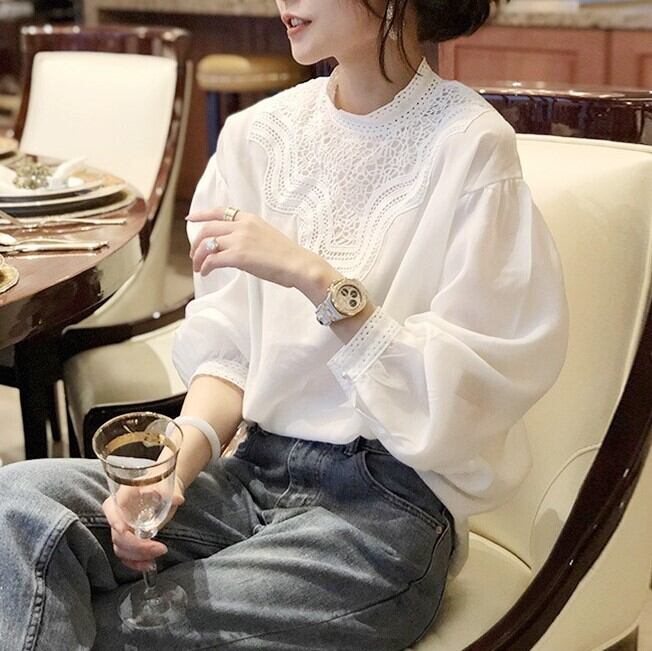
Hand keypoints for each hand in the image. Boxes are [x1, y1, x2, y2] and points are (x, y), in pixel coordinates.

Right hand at [102, 476, 185, 571]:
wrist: (164, 488)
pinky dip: (134, 563)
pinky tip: (149, 566)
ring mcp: (121, 528)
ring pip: (120, 548)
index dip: (115, 520)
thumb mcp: (165, 484)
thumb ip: (170, 492)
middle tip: (159, 548)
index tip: (124, 530)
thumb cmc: (161, 483)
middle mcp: (118, 513)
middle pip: (118, 535)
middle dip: (137, 546)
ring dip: (137, 557)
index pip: (111, 509)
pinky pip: (125, 555)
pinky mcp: (128, 539)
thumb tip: (178, 499)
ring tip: (154, 561)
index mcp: (121, 496)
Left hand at [187, 207, 337, 297]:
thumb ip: (248, 236)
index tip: (190, 219)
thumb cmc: (287, 256)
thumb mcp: (266, 236)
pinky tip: (206, 272)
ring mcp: (239, 240)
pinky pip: (212, 259)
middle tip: (194, 255)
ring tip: (199, 267)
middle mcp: (242, 226)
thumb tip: (234, 248)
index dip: (202, 214)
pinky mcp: (238, 256)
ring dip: (198, 257)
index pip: (220, 211)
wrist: (298, 265)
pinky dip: (205, 266)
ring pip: (207, 244)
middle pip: (208, 229)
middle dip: (196, 243)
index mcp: (249, 219)